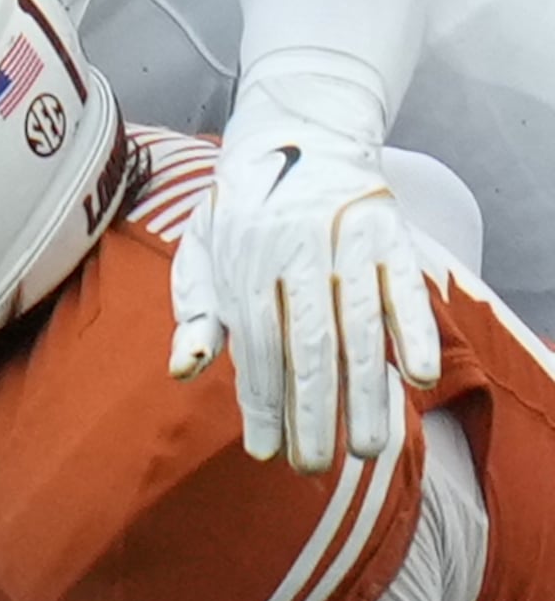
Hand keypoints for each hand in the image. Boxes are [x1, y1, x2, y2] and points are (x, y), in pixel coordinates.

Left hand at [168, 59, 440, 471]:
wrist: (300, 132)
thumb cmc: (242, 208)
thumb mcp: (202, 250)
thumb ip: (195, 311)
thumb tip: (182, 370)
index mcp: (243, 261)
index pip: (254, 346)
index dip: (261, 402)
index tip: (267, 451)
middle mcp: (293, 253)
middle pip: (307, 346)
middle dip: (312, 413)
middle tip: (314, 468)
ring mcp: (346, 243)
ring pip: (358, 329)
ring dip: (366, 394)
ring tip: (369, 450)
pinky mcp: (391, 234)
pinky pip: (406, 290)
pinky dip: (415, 332)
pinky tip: (417, 379)